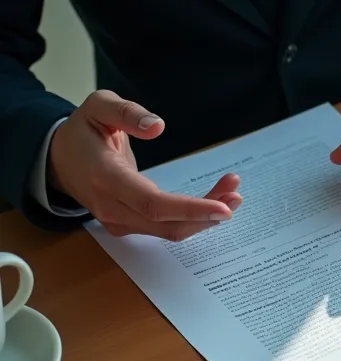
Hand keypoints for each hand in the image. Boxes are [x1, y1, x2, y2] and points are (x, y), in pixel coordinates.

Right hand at [48, 91, 240, 240]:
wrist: (59, 161)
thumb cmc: (83, 131)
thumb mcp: (97, 106)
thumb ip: (125, 112)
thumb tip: (156, 126)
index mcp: (105, 177)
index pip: (152, 203)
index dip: (190, 208)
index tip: (223, 208)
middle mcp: (112, 207)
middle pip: (167, 223)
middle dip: (207, 213)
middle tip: (236, 193)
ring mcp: (119, 221)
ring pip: (170, 230)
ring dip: (205, 217)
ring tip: (232, 193)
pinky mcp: (129, 225)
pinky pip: (166, 228)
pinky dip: (194, 217)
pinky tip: (215, 200)